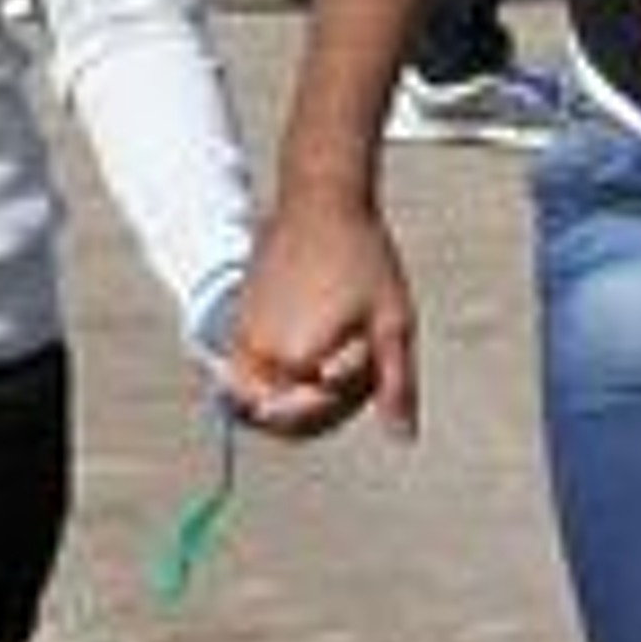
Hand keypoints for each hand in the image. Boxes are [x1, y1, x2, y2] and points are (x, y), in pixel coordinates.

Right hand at [223, 192, 416, 440]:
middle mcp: (258, 355)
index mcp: (295, 359)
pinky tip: (311, 340)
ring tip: (330, 350)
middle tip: (347, 358)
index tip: (358, 360)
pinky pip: (249, 371)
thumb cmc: (362, 259)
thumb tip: (403, 438)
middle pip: (279, 418)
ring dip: (293, 391)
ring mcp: (242, 338)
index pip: (308, 421)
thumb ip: (395, 386)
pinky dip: (277, 371)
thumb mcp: (393, 324)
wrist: (321, 203)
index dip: (338, 405)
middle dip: (315, 406)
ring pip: (260, 398)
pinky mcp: (237, 320)